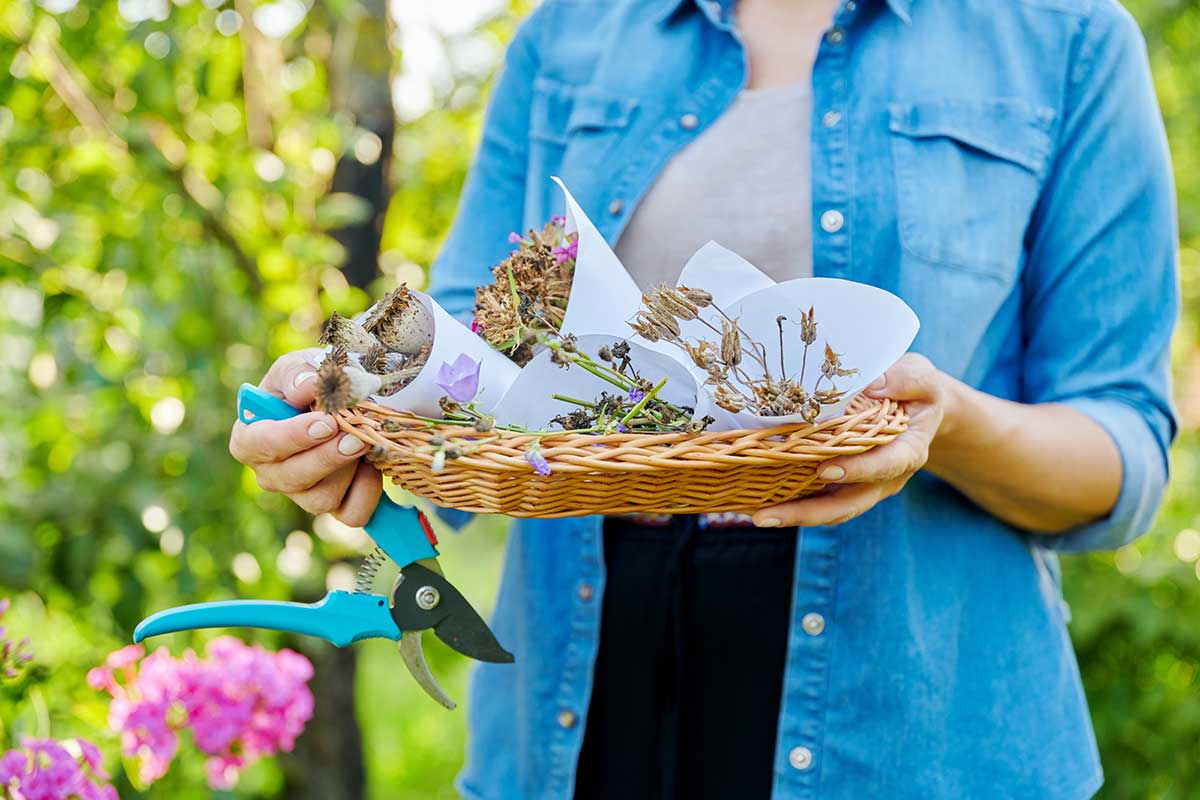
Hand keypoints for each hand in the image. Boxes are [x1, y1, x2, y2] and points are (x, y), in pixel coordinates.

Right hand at [228, 348, 381, 525]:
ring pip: (321, 499)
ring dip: (349, 471)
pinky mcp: (333, 507)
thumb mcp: (300, 366)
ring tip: (365, 442)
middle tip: (355, 436)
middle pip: (292, 479)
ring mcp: (301, 495)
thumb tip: (307, 387)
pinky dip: (368, 492)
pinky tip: (373, 466)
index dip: (293, 437)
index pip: (261, 446)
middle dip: (328, 457)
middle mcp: (270, 473)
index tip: (326, 423)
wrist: (344, 401)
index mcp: (250, 438)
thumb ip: (299, 374)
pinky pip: (352, 513)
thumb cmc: (309, 384)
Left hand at [752, 353, 949, 527]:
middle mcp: (884, 476)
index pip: (885, 464)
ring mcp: (862, 485)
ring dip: (793, 515)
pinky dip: (791, 504)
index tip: (826, 470)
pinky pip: (818, 499)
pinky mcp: (843, 484)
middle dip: (808, 513)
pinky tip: (757, 503)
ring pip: (830, 509)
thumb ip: (906, 379)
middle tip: (768, 515)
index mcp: (907, 450)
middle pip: (848, 503)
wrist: (916, 410)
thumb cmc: (915, 390)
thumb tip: (874, 384)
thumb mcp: (920, 377)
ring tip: (757, 517)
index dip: (858, 470)